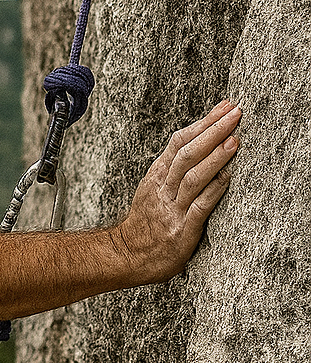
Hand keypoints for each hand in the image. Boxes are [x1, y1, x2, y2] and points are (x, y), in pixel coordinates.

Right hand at [113, 99, 239, 282]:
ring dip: (215, 157)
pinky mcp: (181, 230)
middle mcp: (163, 188)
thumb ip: (172, 170)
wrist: (127, 255)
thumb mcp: (153, 189)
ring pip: (193, 177)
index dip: (203, 122)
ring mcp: (171, 209)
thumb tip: (198, 145)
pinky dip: (214, 190)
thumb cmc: (147, 222)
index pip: (179, 141)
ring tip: (234, 140)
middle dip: (213, 131)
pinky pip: (199, 207)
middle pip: (187, 153)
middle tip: (235, 113)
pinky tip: (227, 177)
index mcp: (157, 175)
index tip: (224, 106)